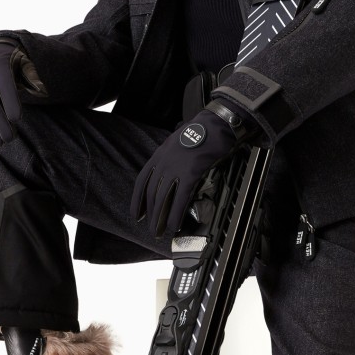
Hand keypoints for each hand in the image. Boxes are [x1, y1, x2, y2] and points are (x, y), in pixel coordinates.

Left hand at [131, 103, 249, 237]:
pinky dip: (176, 214)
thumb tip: (175, 168)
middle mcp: (165, 161)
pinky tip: (175, 224)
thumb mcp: (180, 140)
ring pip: (163, 198)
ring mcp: (177, 167)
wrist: (218, 123)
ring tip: (160, 231)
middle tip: (151, 229)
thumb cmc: (203, 131)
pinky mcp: (191, 172)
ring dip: (160, 218)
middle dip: (150, 213)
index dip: (138, 199)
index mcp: (160, 154)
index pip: (143, 180)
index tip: (137, 214)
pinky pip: (180, 198)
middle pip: (152, 192)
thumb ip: (174, 155)